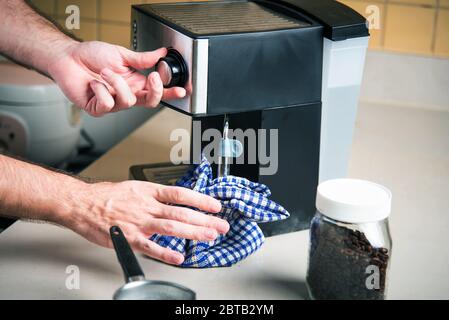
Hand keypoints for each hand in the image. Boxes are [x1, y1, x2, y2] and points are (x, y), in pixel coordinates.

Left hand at [48, 41, 186, 116]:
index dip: (170, 92)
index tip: (182, 89)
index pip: (156, 91)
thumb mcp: (121, 54)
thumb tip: (161, 53)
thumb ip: (142, 58)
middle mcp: (126, 94)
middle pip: (149, 103)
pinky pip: (108, 105)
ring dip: (116, 83)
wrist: (67, 58)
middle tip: (152, 76)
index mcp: (135, 83)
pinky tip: (94, 84)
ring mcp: (113, 103)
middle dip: (154, 90)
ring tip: (104, 72)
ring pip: (128, 101)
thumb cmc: (91, 56)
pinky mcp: (98, 108)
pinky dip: (101, 91)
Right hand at [64, 180, 228, 264]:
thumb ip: (154, 197)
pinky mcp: (129, 238)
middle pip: (181, 212)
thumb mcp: (135, 188)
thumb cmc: (106, 196)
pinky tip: (179, 258)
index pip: (181, 194)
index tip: (215, 206)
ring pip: (171, 227)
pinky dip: (165, 253)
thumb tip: (173, 203)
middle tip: (221, 225)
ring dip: (193, 232)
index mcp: (149, 192)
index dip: (200, 200)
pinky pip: (150, 247)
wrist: (82, 204)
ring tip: (209, 237)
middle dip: (204, 219)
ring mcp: (139, 222)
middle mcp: (147, 206)